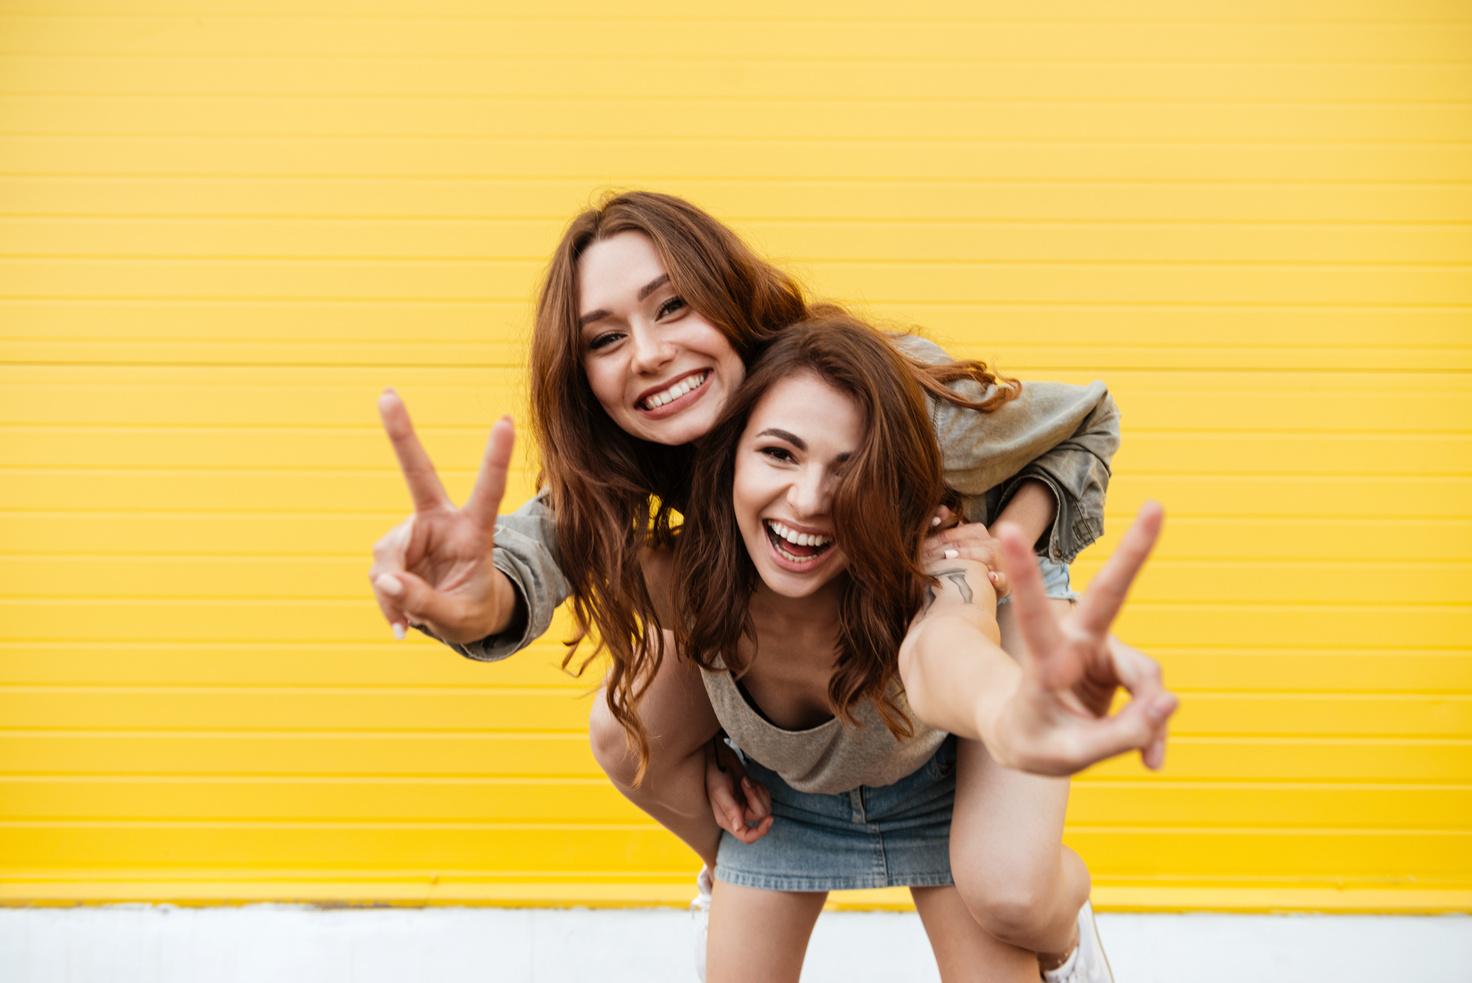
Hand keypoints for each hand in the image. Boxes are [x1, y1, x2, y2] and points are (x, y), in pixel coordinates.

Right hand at [369, 389, 517, 643]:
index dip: (495, 458)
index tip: (507, 421)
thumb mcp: (459, 617)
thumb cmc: (472, 610)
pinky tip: (401, 622)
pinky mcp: (393, 549)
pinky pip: (379, 576)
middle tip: (387, 394)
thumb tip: (386, 583)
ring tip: (410, 620)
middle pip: (418, 474)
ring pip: (388, 555)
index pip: (488, 491)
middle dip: (401, 434)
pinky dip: (387, 603)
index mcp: (474, 531)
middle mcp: (441, 522)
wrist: (463, 619)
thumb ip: (426, 602)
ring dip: (393, 592)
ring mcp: (414, 533)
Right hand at [704, 738, 772, 843]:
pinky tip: (748, 780)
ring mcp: (746, 806)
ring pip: (766, 806)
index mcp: (727, 820)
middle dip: (756, 797)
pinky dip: (760, 788)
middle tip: (745, 782)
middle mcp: (738, 816)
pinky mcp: (753, 796)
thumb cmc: (715, 774)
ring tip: (745, 780)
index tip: (769, 819)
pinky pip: (766, 797)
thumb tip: (739, 827)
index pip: (747, 836)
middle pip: (760, 815)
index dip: (760, 832)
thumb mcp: (720, 791)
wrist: (719, 757)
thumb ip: (730, 809)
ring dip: (758, 791)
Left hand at [921, 507, 1008, 597]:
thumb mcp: (951, 545)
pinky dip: (999, 578)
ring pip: (988, 552)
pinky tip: (990, 577)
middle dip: (942, 547)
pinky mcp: (1006, 583)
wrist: (986, 584)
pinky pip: (1005, 579)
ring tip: (948, 556)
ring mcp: (1000, 563)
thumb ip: (944, 526)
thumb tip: (938, 511)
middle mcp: (991, 544)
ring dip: (968, 555)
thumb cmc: (963, 564)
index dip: (936, 535)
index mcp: (977, 533)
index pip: (954, 532)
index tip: (918, 544)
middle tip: (922, 556)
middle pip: (967, 541)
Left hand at [991, 502, 1176, 774]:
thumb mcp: (1064, 753)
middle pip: (1108, 597)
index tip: (1006, 530)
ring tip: (1147, 758)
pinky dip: (1152, 732)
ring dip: (1147, 717)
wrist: (1028, 738)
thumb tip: (1170, 703)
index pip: (1034, 616)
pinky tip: (1151, 761)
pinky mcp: (1122, 668)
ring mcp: (1102, 653)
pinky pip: (1152, 700)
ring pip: (1145, 675)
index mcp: (1044, 664)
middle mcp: (1075, 645)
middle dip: (1133, 554)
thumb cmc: (1036, 740)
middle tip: (1156, 506)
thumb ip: (1119, 734)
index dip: (1025, 575)